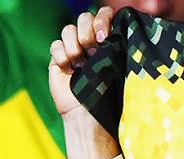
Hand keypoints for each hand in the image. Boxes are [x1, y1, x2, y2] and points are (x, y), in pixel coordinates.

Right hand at [49, 7, 120, 158]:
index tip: (105, 36)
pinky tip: (68, 70)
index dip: (103, 19)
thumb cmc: (111, 98)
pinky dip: (61, 55)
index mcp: (110, 43)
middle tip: (93, 48)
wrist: (89, 117)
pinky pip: (55, 45)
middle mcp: (91, 44)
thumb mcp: (120, 72)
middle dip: (87, 29)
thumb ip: (120, 50)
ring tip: (80, 64)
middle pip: (84, 17)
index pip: (105, 16)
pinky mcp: (58, 59)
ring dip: (74, 44)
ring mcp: (74, 51)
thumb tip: (128, 34)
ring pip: (68, 29)